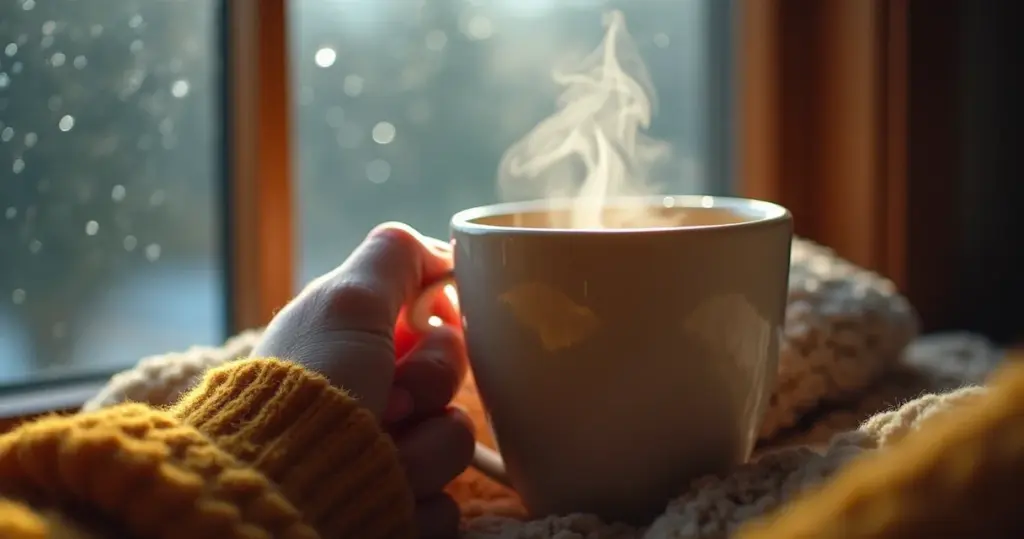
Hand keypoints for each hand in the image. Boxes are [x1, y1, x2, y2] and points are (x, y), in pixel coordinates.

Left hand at [252, 222, 472, 538]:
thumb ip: (392, 257)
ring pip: (453, 439)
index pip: (432, 320)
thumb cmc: (312, 390)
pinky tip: (385, 495)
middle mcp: (370, 392)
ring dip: (423, 449)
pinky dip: (419, 502)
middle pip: (450, 377)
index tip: (432, 328)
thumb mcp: (347, 300)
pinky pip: (446, 502)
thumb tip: (436, 251)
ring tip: (380, 453)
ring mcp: (385, 450)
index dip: (442, 325)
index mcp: (355, 341)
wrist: (283, 491)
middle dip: (428, 387)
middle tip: (391, 398)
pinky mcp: (398, 505)